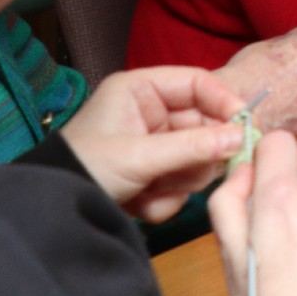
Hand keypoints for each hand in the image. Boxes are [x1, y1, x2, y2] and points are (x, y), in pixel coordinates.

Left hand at [57, 67, 243, 222]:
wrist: (50, 212)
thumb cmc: (84, 168)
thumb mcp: (140, 156)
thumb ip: (193, 146)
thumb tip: (241, 136)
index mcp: (141, 90)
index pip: (197, 83)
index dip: (224, 101)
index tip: (246, 124)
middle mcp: (149, 112)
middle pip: (202, 124)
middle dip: (200, 153)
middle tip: (204, 170)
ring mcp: (152, 143)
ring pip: (196, 155)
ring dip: (181, 180)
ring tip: (155, 191)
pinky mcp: (152, 172)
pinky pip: (181, 179)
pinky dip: (167, 196)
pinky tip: (144, 204)